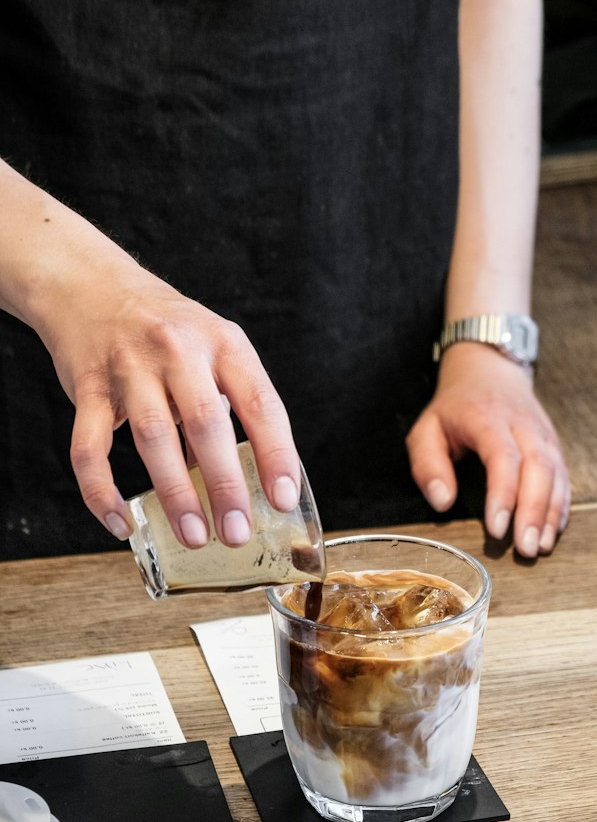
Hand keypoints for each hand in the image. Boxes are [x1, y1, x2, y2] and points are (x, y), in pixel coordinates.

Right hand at [37, 259, 300, 549]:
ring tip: (194, 535)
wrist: (91, 286)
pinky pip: (90, 448)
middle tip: (238, 532)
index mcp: (224, 344)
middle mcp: (179, 351)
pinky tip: (121, 523)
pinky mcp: (87, 386)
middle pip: (207, 423)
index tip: (284, 499)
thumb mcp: (213, 347)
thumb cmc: (167, 331)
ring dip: (175, 493)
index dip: (277, 455)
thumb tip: (254, 478)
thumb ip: (232, 402)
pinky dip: (102, 491)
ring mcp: (130, 367)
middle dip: (226, 485)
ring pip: (153, 437)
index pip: (261, 404)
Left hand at [406, 342, 570, 556]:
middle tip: (525, 549)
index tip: (497, 528)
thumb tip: (442, 502)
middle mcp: (523, 425)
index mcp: (488, 418)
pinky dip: (561, 505)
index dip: (503, 494)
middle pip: (538, 467)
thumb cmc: (456, 405)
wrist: (490, 369)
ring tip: (540, 547)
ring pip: (556, 474)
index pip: (503, 457)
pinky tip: (553, 530)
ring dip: (550, 514)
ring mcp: (543, 434)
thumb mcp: (427, 428)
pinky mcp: (553, 445)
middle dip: (533, 511)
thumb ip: (428, 464)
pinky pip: (563, 477)